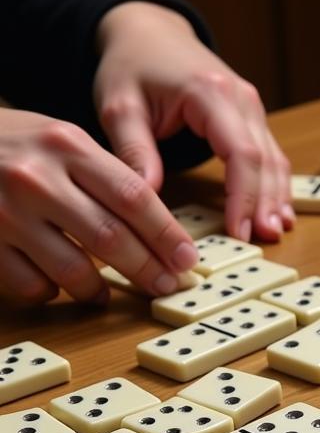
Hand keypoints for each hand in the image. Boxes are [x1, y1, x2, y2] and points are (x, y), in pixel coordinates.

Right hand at [0, 107, 199, 302]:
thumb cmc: (11, 143)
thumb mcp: (60, 140)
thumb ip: (106, 175)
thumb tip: (161, 230)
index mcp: (67, 145)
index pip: (135, 197)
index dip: (167, 235)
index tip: (188, 260)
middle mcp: (37, 178)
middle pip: (111, 238)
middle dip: (147, 270)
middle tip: (166, 286)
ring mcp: (6, 213)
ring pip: (74, 271)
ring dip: (100, 290)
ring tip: (107, 293)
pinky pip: (33, 285)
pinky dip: (52, 292)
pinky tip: (57, 285)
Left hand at [94, 1, 293, 242]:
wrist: (148, 32)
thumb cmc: (131, 65)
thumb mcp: (119, 105)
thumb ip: (134, 151)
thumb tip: (148, 198)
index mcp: (210, 93)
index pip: (240, 153)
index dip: (243, 196)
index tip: (238, 231)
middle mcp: (242, 99)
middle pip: (265, 160)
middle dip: (266, 203)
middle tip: (265, 241)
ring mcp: (252, 107)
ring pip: (275, 160)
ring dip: (277, 198)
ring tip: (276, 233)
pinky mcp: (253, 118)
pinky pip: (271, 155)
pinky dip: (275, 185)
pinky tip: (278, 212)